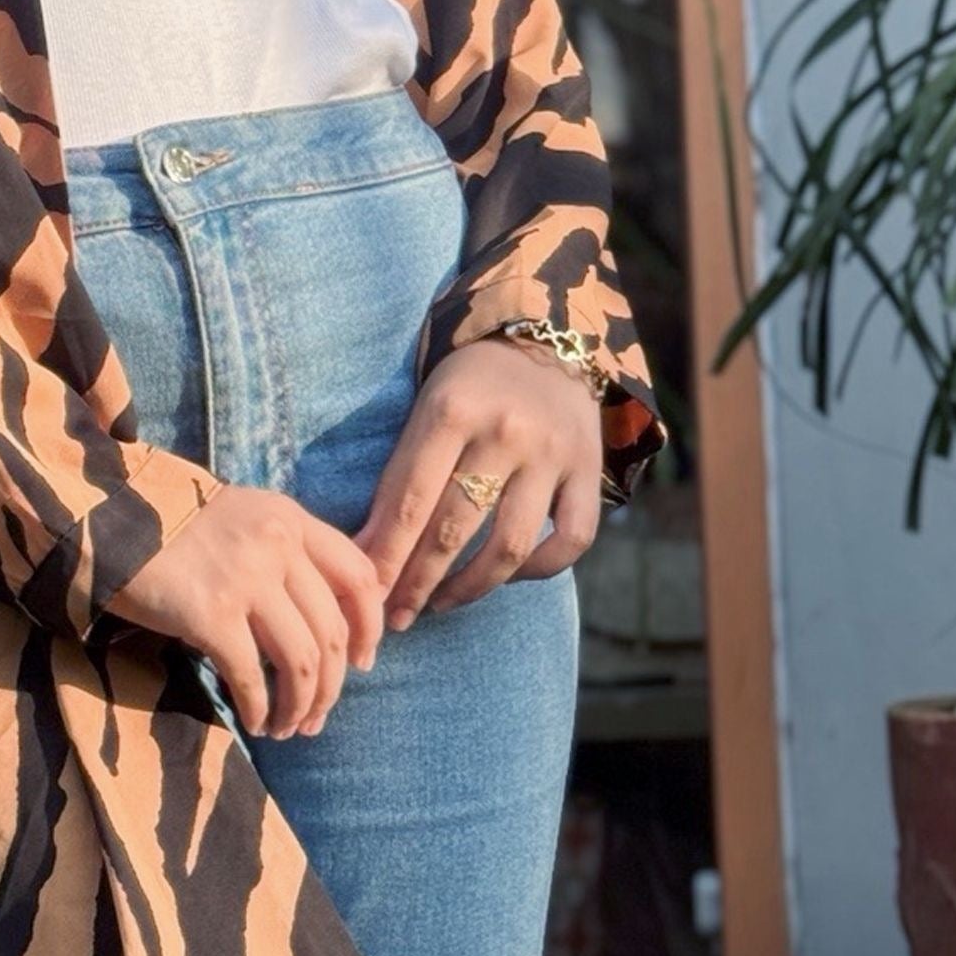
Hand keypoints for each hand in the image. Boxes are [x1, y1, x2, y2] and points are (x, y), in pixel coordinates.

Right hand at [114, 485, 384, 737]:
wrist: (104, 515)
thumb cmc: (170, 523)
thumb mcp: (240, 518)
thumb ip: (281, 552)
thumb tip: (314, 619)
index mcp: (290, 519)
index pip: (360, 576)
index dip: (370, 627)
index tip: (362, 663)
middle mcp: (277, 546)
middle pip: (332, 632)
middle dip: (331, 687)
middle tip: (314, 717)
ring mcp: (246, 579)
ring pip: (302, 661)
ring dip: (299, 705)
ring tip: (285, 728)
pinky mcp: (210, 613)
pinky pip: (251, 676)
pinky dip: (259, 708)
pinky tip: (253, 722)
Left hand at [356, 337, 603, 630]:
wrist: (544, 338)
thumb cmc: (468, 384)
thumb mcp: (425, 408)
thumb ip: (399, 475)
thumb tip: (364, 551)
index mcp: (451, 409)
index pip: (410, 501)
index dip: (386, 557)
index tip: (366, 595)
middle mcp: (505, 431)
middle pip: (453, 529)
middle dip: (417, 583)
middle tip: (396, 617)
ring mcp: (551, 454)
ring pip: (510, 546)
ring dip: (470, 587)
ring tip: (440, 603)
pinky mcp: (590, 470)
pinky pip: (570, 540)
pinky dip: (538, 570)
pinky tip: (506, 577)